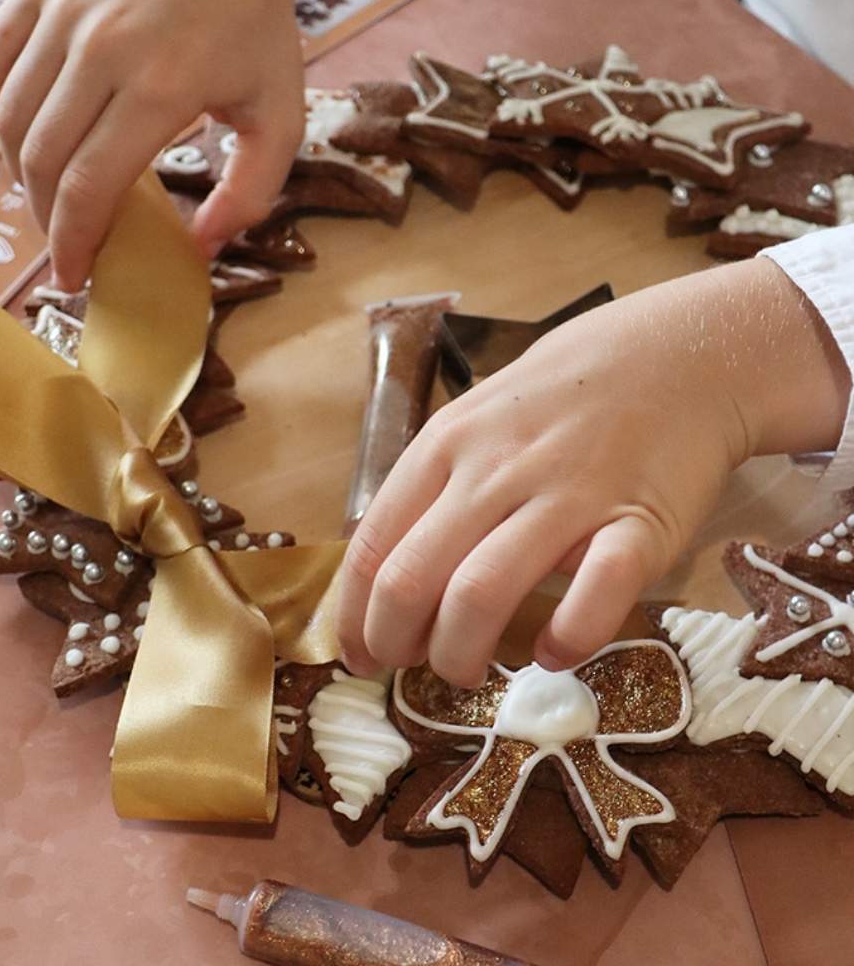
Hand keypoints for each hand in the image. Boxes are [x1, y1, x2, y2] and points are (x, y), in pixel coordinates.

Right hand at [0, 0, 303, 288]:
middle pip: (42, 161)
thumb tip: (201, 250)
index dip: (74, 243)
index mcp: (159, 88)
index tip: (76, 278)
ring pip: (10, 118)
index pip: (90, 187)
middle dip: (48, 222)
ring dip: (22, 176)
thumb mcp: (278, 114)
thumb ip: (249, 192)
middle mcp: (97, 50)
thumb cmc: (255, 22)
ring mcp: (60, 12)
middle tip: (67, 251)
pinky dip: (1, 111)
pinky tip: (29, 137)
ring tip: (51, 204)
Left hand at [336, 257, 848, 685]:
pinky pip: (594, 595)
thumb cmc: (559, 400)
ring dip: (459, 654)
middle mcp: (493, 471)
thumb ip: (432, 489)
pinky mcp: (637, 523)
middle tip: (407, 667)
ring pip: (481, 594)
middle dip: (394, 644)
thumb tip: (385, 578)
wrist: (671, 355)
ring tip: (467, 671)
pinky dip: (565, 639)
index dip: (354, 615)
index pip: (373, 546)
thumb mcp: (474, 423)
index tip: (358, 653)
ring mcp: (565, 496)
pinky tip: (553, 654)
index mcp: (444, 447)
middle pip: (412, 580)